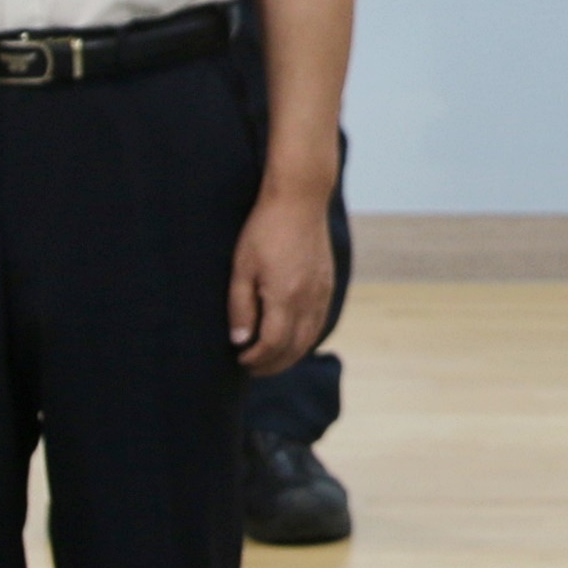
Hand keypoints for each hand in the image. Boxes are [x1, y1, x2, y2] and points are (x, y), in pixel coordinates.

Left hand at [227, 178, 340, 375]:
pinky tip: (291, 338)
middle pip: (294, 348)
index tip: (240, 358)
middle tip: (252, 368)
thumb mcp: (242, 267)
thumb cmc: (265, 229)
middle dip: (272, 364)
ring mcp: (322, 293)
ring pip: (310, 338)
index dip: (256, 358)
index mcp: (285, 296)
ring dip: (290, 355)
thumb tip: (240, 340)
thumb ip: (240, 307)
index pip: (272, 344)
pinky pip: (319, 322)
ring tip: (270, 359)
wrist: (300, 200)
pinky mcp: (328, 285)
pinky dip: (305, 339)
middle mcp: (309, 299)